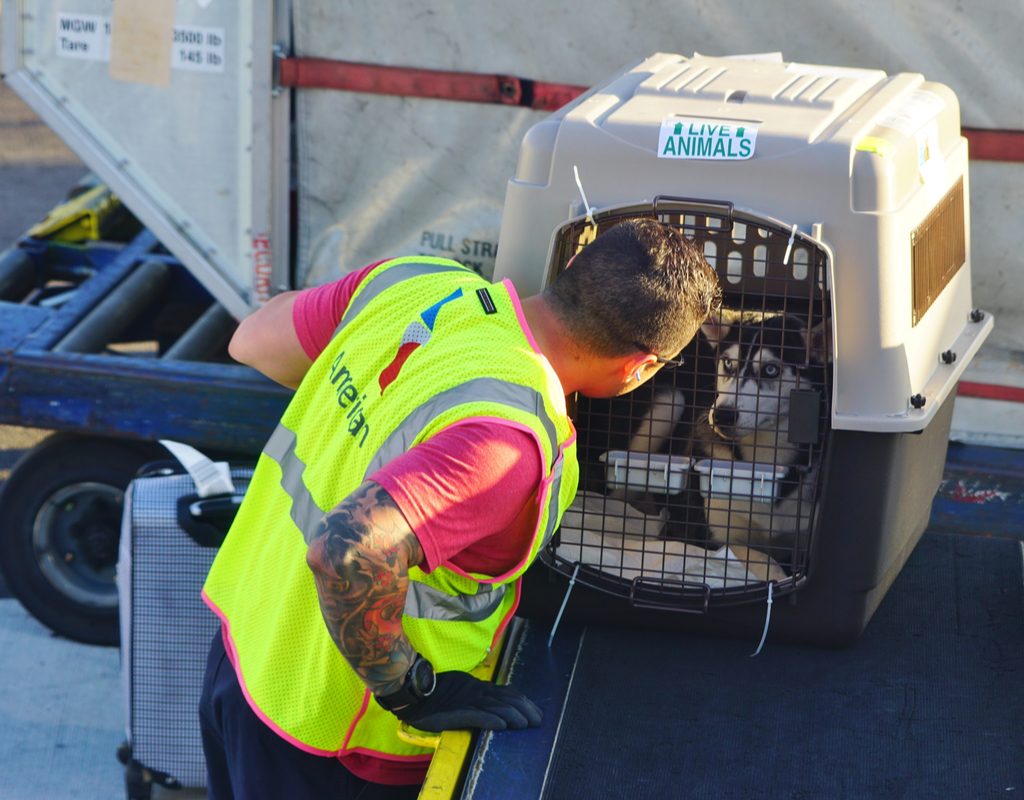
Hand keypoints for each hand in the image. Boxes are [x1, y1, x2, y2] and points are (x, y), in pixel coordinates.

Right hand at [389, 671, 541, 731]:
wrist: (415, 692)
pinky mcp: (457, 713)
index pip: (508, 692)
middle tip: (538, 721)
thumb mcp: (463, 688)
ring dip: (513, 716)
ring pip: (496, 707)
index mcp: (479, 687)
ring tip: (525, 724)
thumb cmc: (437, 691)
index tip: (536, 711)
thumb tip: (497, 704)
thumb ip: (479, 694)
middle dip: (525, 709)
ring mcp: (468, 701)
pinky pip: (477, 716)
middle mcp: (477, 692)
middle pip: (507, 699)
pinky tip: (502, 726)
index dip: (524, 701)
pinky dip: (491, 720)